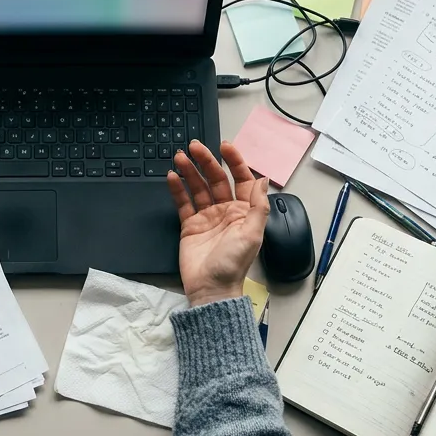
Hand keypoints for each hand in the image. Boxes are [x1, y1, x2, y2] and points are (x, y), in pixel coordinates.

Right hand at [167, 140, 268, 306]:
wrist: (211, 288)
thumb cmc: (233, 264)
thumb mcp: (253, 234)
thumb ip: (258, 206)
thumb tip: (263, 179)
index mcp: (244, 211)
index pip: (241, 180)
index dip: (234, 162)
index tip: (224, 146)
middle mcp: (226, 211)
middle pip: (216, 179)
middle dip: (206, 162)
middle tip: (194, 147)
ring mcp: (207, 217)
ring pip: (198, 188)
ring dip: (189, 171)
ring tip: (179, 157)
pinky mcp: (190, 225)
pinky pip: (183, 203)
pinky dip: (177, 189)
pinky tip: (172, 177)